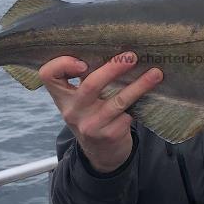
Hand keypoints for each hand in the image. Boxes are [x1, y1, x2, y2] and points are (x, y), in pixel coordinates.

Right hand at [39, 53, 162, 172]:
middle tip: (132, 56)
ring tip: (155, 74)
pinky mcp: (110, 135)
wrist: (101, 154)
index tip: (83, 62)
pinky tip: (153, 92)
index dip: (62, 64)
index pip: (48, 75)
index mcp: (62, 97)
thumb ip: (87, 79)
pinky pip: (129, 114)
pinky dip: (141, 101)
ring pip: (118, 100)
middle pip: (91, 85)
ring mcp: (91, 125)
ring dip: (139, 85)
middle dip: (114, 68)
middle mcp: (73, 111)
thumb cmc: (92, 115)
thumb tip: (117, 49)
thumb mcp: (81, 100)